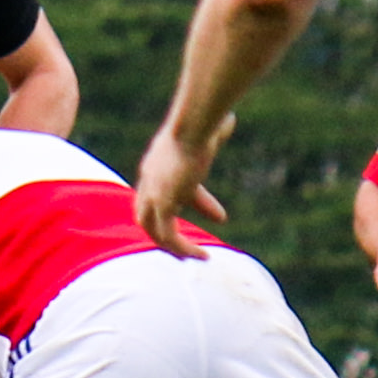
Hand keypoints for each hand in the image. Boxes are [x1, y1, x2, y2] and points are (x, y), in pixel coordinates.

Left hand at [134, 118, 230, 258]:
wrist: (192, 126)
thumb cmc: (202, 122)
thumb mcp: (208, 129)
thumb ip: (216, 129)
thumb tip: (229, 119)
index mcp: (156, 163)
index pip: (168, 190)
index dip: (193, 203)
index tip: (220, 216)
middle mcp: (148, 180)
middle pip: (148, 213)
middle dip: (163, 231)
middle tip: (182, 246)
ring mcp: (153, 193)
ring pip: (153, 229)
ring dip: (172, 246)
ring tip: (194, 257)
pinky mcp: (163, 205)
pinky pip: (169, 236)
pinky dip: (183, 249)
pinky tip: (201, 256)